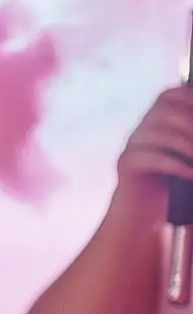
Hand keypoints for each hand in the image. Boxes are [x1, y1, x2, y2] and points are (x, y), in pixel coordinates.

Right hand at [115, 84, 192, 226]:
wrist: (141, 218)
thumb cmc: (172, 188)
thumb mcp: (187, 159)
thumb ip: (190, 142)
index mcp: (156, 124)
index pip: (168, 95)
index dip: (188, 95)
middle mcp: (141, 130)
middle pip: (164, 110)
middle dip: (191, 122)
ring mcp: (131, 147)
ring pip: (158, 133)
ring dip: (187, 145)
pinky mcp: (126, 166)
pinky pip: (150, 157)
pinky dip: (175, 165)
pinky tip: (190, 175)